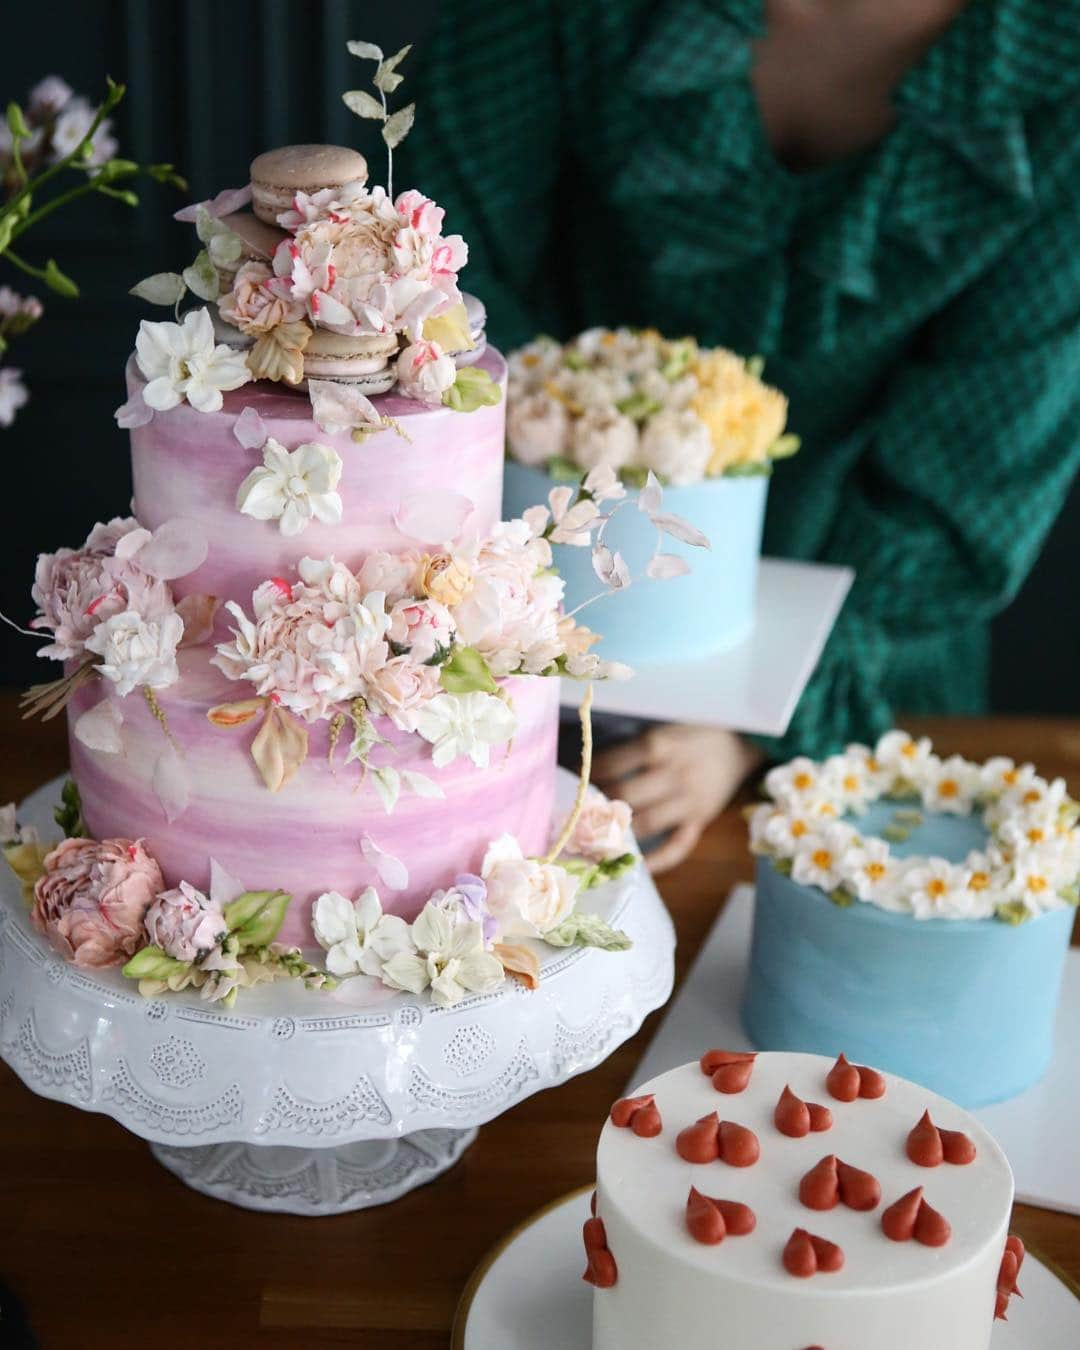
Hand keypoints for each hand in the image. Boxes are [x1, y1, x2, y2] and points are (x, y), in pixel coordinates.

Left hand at [592, 725, 763, 872]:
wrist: (741, 744)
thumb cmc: (693, 733)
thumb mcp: (663, 729)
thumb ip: (634, 748)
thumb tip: (592, 769)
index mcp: (660, 746)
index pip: (613, 764)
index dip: (590, 775)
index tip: (575, 781)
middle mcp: (674, 774)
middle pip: (626, 797)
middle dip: (599, 807)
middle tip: (578, 814)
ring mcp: (689, 801)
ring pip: (648, 824)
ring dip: (620, 834)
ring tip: (595, 839)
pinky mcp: (701, 819)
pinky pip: (679, 845)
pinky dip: (659, 861)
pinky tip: (639, 867)